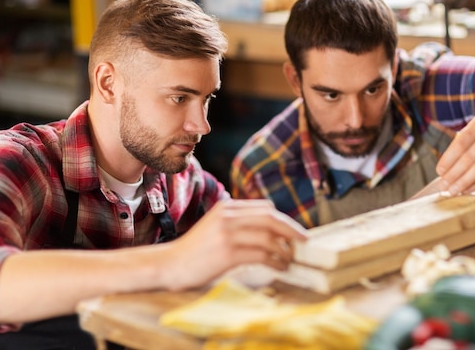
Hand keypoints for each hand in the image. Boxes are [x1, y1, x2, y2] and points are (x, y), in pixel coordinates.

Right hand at [159, 199, 307, 289]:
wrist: (170, 264)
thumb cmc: (196, 250)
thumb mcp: (217, 226)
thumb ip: (239, 222)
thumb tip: (272, 230)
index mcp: (227, 207)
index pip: (265, 208)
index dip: (285, 220)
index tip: (296, 232)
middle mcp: (228, 216)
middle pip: (271, 219)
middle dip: (291, 231)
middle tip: (303, 242)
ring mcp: (227, 234)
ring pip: (268, 237)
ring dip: (284, 250)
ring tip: (290, 259)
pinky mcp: (227, 253)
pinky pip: (261, 255)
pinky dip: (275, 261)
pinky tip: (280, 267)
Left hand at [435, 112, 474, 195]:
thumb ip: (465, 141)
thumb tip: (446, 166)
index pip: (461, 143)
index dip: (448, 159)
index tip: (439, 171)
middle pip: (469, 157)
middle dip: (454, 174)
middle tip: (443, 186)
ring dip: (464, 181)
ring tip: (453, 190)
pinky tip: (468, 189)